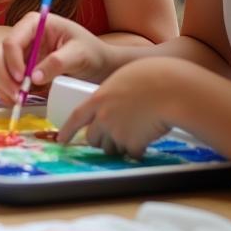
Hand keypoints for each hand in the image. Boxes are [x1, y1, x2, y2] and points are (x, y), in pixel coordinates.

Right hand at [0, 12, 111, 104]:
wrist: (98, 65)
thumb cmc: (92, 53)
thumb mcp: (80, 54)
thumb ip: (58, 62)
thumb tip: (35, 78)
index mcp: (33, 24)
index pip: (12, 41)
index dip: (13, 61)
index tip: (24, 81)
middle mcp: (21, 36)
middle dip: (3, 77)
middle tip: (18, 96)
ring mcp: (17, 53)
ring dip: (1, 86)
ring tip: (18, 100)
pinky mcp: (17, 68)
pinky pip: (0, 79)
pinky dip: (3, 91)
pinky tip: (15, 100)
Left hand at [58, 59, 180, 157]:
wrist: (170, 91)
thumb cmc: (151, 77)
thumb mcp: (123, 78)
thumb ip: (113, 93)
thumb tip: (115, 101)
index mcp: (98, 99)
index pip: (76, 118)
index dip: (67, 131)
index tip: (60, 140)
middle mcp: (103, 118)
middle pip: (93, 138)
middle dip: (100, 140)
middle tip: (111, 136)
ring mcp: (117, 133)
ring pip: (112, 149)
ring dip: (119, 146)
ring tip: (134, 133)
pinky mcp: (134, 144)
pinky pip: (132, 153)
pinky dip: (138, 150)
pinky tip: (147, 140)